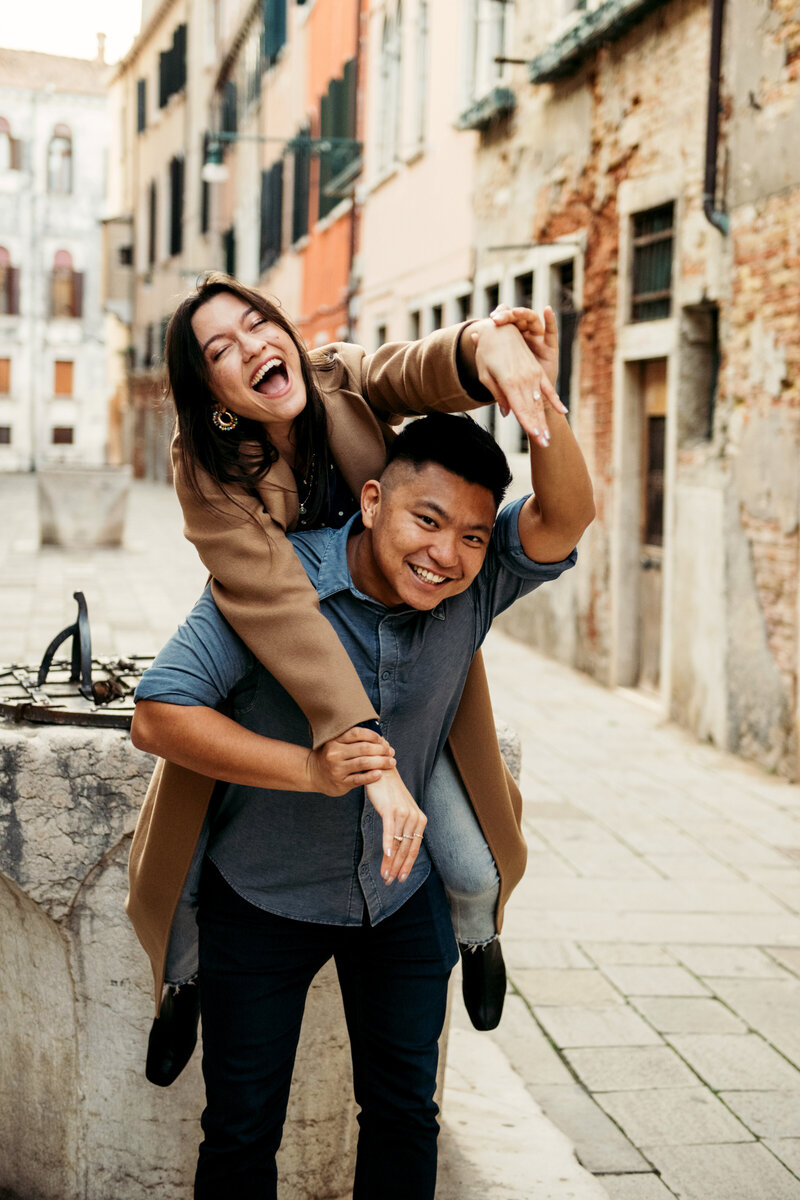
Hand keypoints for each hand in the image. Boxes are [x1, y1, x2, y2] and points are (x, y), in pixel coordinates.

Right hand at [307, 726, 395, 795]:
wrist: (313, 774)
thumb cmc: (331, 756)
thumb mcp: (336, 743)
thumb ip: (352, 739)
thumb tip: (379, 736)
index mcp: (335, 740)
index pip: (357, 733)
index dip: (373, 736)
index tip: (383, 740)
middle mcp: (335, 753)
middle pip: (364, 749)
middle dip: (381, 750)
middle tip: (391, 752)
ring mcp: (337, 769)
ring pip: (363, 763)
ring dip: (381, 762)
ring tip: (391, 762)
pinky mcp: (340, 782)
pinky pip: (359, 779)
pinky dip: (371, 776)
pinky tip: (380, 774)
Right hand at [365, 768, 426, 884]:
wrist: (383, 772)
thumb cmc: (390, 795)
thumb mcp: (400, 813)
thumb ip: (402, 830)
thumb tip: (396, 851)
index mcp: (420, 820)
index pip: (414, 849)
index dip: (406, 866)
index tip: (400, 879)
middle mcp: (414, 818)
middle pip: (406, 849)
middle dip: (398, 868)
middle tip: (389, 882)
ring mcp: (404, 814)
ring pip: (397, 844)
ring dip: (390, 862)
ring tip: (384, 875)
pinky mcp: (391, 810)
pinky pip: (390, 831)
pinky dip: (388, 844)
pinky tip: (385, 855)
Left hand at [470, 312, 565, 448]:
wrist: (498, 329)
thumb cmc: (486, 353)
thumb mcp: (485, 375)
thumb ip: (497, 395)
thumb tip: (508, 414)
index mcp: (509, 382)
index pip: (520, 409)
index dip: (528, 424)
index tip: (535, 437)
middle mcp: (524, 379)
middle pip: (532, 409)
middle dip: (539, 428)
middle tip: (545, 445)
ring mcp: (533, 375)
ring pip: (540, 402)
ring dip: (545, 420)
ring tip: (549, 436)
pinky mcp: (537, 370)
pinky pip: (548, 388)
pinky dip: (555, 400)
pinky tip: (563, 412)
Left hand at [490, 304, 559, 390]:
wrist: (528, 396)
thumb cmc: (508, 382)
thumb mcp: (492, 368)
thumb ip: (485, 350)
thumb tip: (473, 335)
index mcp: (511, 337)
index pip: (506, 319)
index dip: (500, 315)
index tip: (491, 318)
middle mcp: (525, 334)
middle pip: (518, 318)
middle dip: (508, 315)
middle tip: (498, 318)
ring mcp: (538, 339)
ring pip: (532, 320)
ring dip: (523, 314)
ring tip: (515, 312)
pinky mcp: (551, 347)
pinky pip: (552, 332)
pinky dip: (551, 320)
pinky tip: (547, 310)